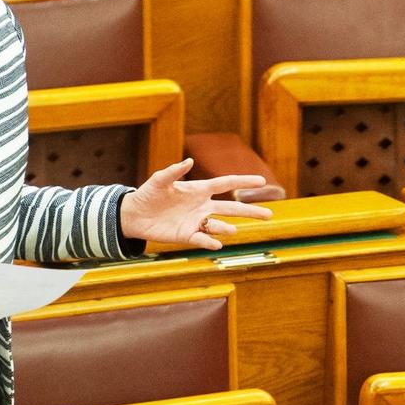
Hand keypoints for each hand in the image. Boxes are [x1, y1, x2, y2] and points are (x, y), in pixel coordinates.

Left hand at [119, 158, 273, 249]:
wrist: (134, 215)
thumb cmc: (148, 194)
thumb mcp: (159, 180)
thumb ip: (173, 171)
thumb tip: (189, 161)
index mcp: (199, 189)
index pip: (226, 184)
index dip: (243, 182)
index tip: (261, 180)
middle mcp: (202, 206)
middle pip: (231, 208)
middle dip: (250, 211)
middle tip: (269, 215)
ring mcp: (196, 221)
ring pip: (219, 225)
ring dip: (225, 228)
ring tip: (231, 230)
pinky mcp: (187, 235)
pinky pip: (202, 239)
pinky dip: (210, 241)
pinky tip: (216, 243)